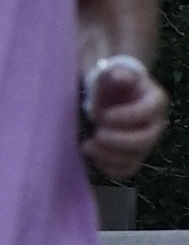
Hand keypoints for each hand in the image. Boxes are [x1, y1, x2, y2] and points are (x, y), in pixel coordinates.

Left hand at [84, 53, 168, 181]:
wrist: (115, 98)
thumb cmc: (117, 85)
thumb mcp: (116, 74)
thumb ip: (118, 74)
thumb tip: (120, 77)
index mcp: (156, 102)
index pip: (148, 112)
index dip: (128, 116)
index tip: (105, 115)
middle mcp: (156, 125)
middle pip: (144, 140)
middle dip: (118, 140)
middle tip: (97, 133)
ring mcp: (146, 144)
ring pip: (134, 158)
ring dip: (109, 156)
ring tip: (87, 145)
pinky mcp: (134, 156)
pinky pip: (126, 170)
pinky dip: (108, 168)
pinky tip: (93, 154)